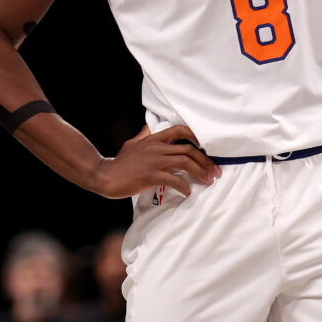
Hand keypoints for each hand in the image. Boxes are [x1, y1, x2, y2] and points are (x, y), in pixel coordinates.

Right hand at [90, 124, 217, 198]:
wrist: (105, 175)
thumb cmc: (119, 163)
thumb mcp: (132, 144)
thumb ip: (144, 137)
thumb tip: (148, 128)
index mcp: (153, 139)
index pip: (179, 130)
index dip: (196, 136)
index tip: (208, 147)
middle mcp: (156, 147)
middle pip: (189, 150)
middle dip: (206, 161)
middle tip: (215, 171)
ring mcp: (154, 161)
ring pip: (185, 163)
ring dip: (200, 172)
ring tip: (209, 181)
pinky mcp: (151, 176)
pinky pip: (174, 180)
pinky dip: (184, 186)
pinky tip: (188, 192)